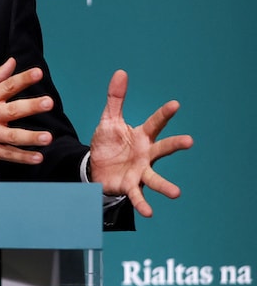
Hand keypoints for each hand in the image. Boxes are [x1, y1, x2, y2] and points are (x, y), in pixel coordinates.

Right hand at [0, 57, 54, 162]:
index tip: (38, 73)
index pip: (7, 86)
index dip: (23, 79)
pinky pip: (7, 154)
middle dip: (31, 106)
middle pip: (12, 110)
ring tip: (47, 137)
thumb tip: (12, 62)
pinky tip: (37, 157)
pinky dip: (22, 157)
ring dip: (30, 137)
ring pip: (12, 136)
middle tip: (48, 102)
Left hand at [90, 70, 192, 217]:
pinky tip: (149, 213)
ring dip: (165, 186)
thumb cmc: (108, 143)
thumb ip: (116, 98)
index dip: (164, 114)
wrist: (95, 166)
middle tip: (189, 141)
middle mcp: (145, 154)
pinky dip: (143, 204)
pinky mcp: (129, 185)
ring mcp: (139, 171)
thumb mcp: (109, 120)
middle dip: (175, 145)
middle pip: (162, 148)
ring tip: (176, 193)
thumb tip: (120, 72)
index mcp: (142, 136)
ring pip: (155, 178)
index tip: (175, 104)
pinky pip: (137, 196)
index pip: (155, 123)